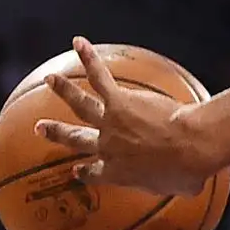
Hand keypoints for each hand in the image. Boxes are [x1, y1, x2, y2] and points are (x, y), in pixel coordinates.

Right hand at [34, 38, 221, 195]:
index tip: (77, 170)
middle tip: (40, 127)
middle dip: (57, 133)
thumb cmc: (188, 170)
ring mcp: (110, 123)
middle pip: (76, 139)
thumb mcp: (179, 187)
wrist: (189, 148)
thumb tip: (190, 184)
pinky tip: (79, 43)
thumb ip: (175, 185)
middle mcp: (106, 148)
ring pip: (81, 103)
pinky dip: (88, 59)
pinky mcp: (120, 101)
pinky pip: (99, 77)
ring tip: (50, 78)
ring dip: (64, 90)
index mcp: (117, 173)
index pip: (94, 173)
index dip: (85, 172)